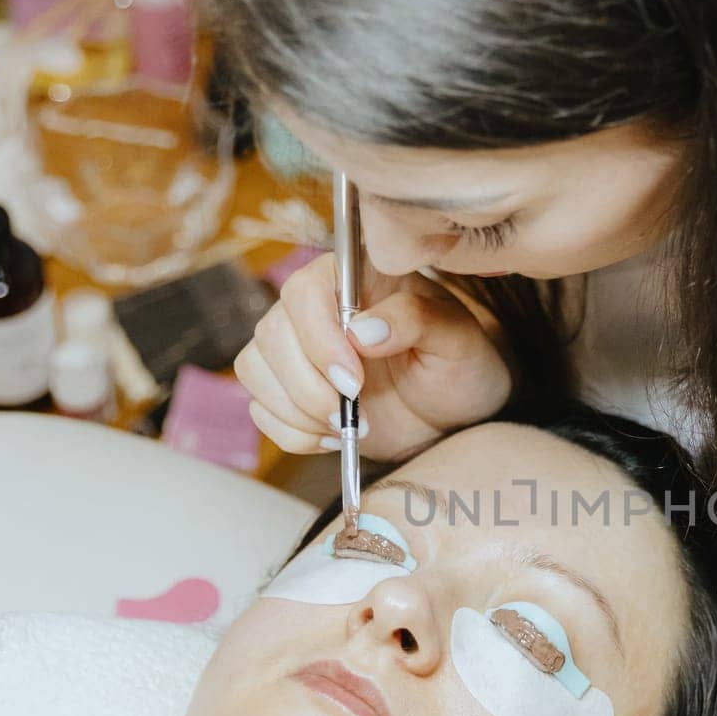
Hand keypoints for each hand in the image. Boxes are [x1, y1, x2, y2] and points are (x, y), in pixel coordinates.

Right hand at [233, 253, 512, 459]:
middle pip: (271, 334)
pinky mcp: (289, 390)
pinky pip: (261, 410)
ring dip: (297, 411)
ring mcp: (297, 349)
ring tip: (350, 427)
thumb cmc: (461, 364)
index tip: (352, 380)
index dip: (318, 338)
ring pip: (255, 370)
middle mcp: (316, 308)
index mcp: (355, 278)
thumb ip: (416, 319)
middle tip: (354, 414)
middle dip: (307, 385)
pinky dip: (293, 433)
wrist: (457, 412)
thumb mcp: (457, 338)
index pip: (304, 290)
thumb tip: (363, 331)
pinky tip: (335, 437)